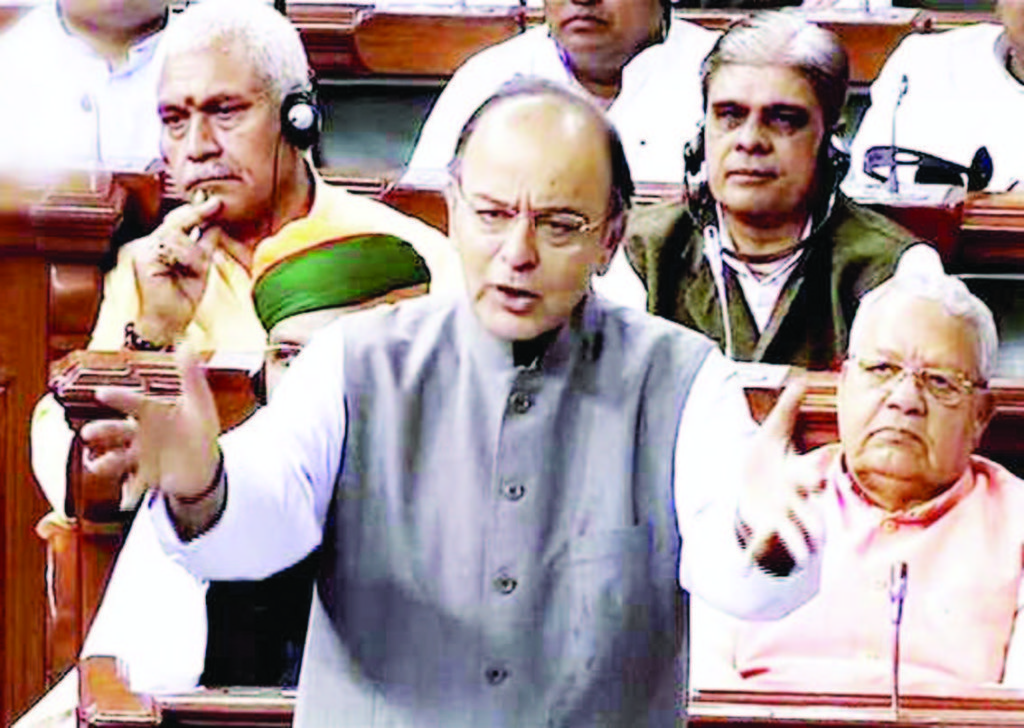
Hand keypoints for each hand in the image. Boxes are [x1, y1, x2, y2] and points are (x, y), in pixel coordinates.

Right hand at [91, 348, 221, 509]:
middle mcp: (140, 433)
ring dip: (106, 462)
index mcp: (152, 412)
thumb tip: (187, 345)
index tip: (102, 394)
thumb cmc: (198, 428)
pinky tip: (124, 500)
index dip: (118, 398)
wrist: (203, 463)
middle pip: (117, 431)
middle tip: (89, 433)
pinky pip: (134, 485)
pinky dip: (129, 493)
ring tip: (97, 466)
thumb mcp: (199, 403)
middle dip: (103, 432)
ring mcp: (141, 456)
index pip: (133, 402)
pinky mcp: (146, 477)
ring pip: (118, 458)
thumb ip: (191, 376)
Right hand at [130, 195, 222, 345]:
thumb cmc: (183, 299)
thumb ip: (204, 245)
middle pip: (175, 220)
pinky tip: (189, 271)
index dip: (195, 211)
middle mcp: (149, 245)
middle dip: (197, 213)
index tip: (215, 202)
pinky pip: (172, 247)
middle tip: (215, 203)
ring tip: (196, 270)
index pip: (177, 222)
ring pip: (177, 233)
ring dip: (194, 252)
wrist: (168, 323)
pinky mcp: (144, 258)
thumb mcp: (200, 267)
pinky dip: (187, 258)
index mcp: (160, 246)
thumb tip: (215, 224)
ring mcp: (143, 250)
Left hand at [738, 378, 827, 577]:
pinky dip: (750, 557)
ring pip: (790, 533)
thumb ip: (787, 408)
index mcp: (795, 476)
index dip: (815, 475)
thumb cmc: (769, 456)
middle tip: (820, 533)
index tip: (822, 475)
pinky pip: (758, 545)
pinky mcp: (763, 528)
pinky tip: (741, 568)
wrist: (755, 481)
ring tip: (804, 557)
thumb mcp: (774, 431)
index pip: (808, 476)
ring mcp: (779, 517)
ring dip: (796, 543)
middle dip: (812, 521)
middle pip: (806, 511)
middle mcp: (792, 501)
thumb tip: (802, 379)